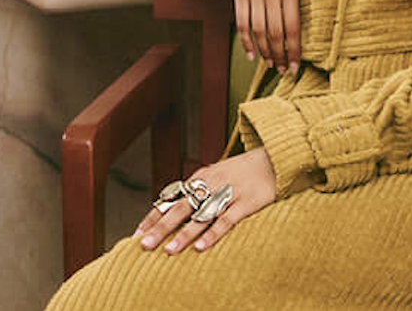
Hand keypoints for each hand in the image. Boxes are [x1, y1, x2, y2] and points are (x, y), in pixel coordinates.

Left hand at [134, 148, 277, 254]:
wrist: (274, 160)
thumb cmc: (240, 172)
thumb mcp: (214, 176)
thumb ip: (195, 190)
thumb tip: (170, 206)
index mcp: (199, 179)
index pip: (170, 199)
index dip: (153, 216)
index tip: (137, 233)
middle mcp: (210, 185)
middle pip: (180, 209)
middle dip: (160, 228)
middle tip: (144, 245)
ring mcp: (227, 194)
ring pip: (201, 217)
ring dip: (183, 235)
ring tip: (168, 250)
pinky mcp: (245, 203)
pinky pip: (226, 221)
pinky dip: (212, 234)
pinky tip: (201, 247)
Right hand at [227, 0, 308, 73]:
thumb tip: (308, 18)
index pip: (293, 26)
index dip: (294, 50)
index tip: (296, 66)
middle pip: (274, 32)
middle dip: (280, 55)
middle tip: (283, 70)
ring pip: (257, 30)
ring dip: (264, 51)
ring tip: (270, 63)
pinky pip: (241, 21)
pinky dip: (245, 40)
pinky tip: (251, 53)